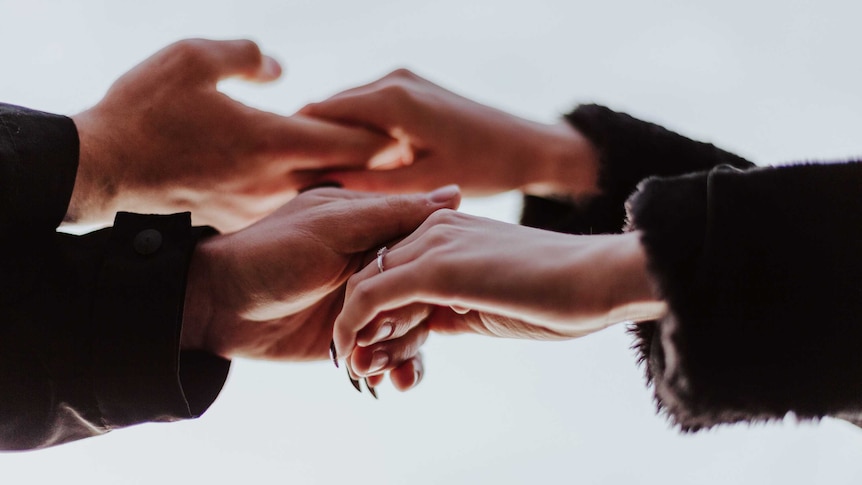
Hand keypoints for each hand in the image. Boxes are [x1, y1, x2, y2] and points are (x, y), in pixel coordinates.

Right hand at [70, 38, 396, 231]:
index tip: (409, 134)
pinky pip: (286, 203)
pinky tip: (311, 184)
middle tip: (407, 158)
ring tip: (370, 172)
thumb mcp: (192, 58)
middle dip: (375, 165)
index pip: (347, 140)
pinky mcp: (238, 216)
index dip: (382, 136)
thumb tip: (278, 68)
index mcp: (271, 141)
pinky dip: (306, 192)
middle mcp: (273, 181)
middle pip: (342, 174)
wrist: (102, 169)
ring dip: (343, 181)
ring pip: (316, 192)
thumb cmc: (144, 110)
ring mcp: (257, 204)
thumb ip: (244, 55)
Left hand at [180, 185, 460, 368]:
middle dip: (414, 323)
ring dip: (403, 352)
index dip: (436, 274)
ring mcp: (369, 306)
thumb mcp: (333, 226)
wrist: (217, 306)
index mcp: (378, 229)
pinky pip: (392, 358)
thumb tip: (457, 195)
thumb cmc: (270, 254)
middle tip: (383, 336)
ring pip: (415, 331)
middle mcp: (380, 267)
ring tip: (375, 367)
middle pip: (427, 296)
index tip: (433, 295)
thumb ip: (392, 215)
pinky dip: (397, 371)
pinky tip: (389, 383)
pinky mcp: (357, 339)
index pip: (431, 249)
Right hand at [301, 69, 599, 197]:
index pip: (319, 113)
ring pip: (348, 109)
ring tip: (317, 178)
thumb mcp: (422, 185)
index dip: (295, 144)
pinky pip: (369, 110)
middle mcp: (393, 80)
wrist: (530, 148)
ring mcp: (403, 80)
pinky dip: (356, 134)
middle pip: (329, 108)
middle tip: (292, 182)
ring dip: (333, 138)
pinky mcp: (412, 89)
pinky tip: (353, 166)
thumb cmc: (484, 168)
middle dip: (311, 142)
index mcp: (391, 100)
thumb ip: (368, 185)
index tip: (278, 177)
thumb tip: (317, 186)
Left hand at [333, 211, 666, 376]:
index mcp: (447, 229)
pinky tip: (355, 357)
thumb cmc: (558, 293)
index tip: (378, 352)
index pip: (391, 268)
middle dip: (360, 324)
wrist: (597, 278)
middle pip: (371, 275)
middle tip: (359, 366)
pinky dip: (355, 328)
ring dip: (354, 332)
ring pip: (365, 286)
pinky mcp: (435, 268)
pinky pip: (372, 298)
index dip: (378, 311)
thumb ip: (452, 305)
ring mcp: (432, 243)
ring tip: (357, 369)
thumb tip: (426, 326)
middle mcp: (432, 227)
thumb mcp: (490, 299)